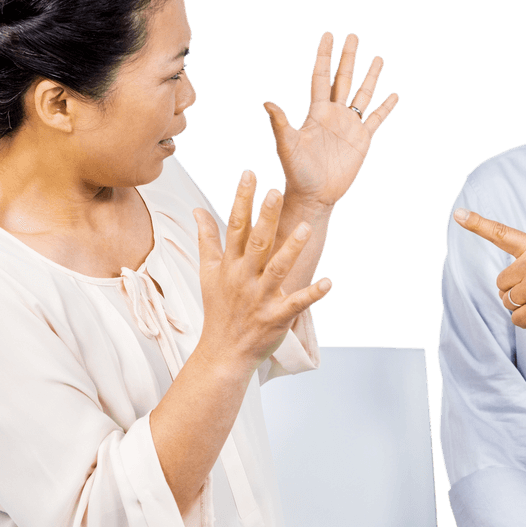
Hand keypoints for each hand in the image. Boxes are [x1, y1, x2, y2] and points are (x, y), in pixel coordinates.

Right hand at [194, 170, 331, 370]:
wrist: (223, 353)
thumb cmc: (219, 309)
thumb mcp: (209, 272)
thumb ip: (207, 239)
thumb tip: (196, 209)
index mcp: (230, 264)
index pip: (235, 225)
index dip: (242, 198)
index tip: (249, 173)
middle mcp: (245, 278)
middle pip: (257, 242)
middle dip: (267, 217)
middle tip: (277, 191)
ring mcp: (261, 297)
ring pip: (278, 269)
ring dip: (292, 249)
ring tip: (306, 229)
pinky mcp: (277, 317)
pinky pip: (297, 303)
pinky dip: (312, 293)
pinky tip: (329, 282)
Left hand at [263, 32, 398, 209]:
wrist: (314, 195)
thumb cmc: (297, 172)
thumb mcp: (287, 146)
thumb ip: (280, 124)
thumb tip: (266, 102)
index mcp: (316, 112)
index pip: (321, 76)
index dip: (324, 56)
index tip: (328, 35)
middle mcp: (334, 114)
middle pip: (343, 78)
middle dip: (348, 57)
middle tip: (353, 35)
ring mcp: (349, 126)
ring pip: (362, 95)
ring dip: (370, 77)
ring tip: (378, 58)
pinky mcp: (362, 140)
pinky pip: (376, 119)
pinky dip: (385, 107)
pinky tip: (393, 95)